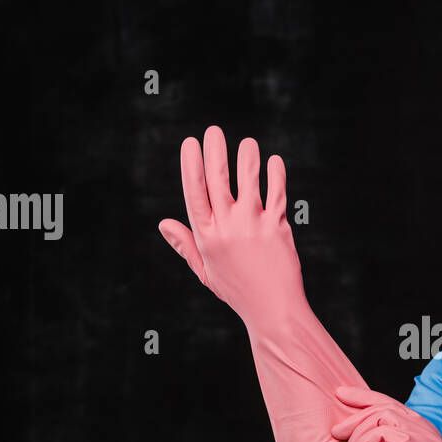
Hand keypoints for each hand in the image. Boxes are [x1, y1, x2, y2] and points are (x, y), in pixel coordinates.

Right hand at [156, 124, 369, 441]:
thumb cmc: (239, 291)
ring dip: (247, 157)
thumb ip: (186, 245)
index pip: (194, 192)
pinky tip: (274, 161)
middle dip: (214, 151)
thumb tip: (163, 222)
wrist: (274, 311)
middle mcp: (227, 227)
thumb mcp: (206, 271)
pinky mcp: (278, 228)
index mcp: (206, 236)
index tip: (190, 143)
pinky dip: (275, 175)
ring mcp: (254, 226)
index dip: (190, 164)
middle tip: (213, 130)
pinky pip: (276, 193)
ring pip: (248, 180)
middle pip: (217, 179)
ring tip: (246, 143)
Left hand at [330, 386, 441, 441]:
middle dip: (355, 411)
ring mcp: (422, 437)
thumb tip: (356, 416)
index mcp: (427, 433)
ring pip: (378, 415)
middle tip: (335, 427)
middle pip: (385, 405)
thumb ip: (383, 437)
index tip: (343, 395)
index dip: (366, 398)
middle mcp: (429, 432)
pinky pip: (375, 430)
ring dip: (356, 434)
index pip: (394, 405)